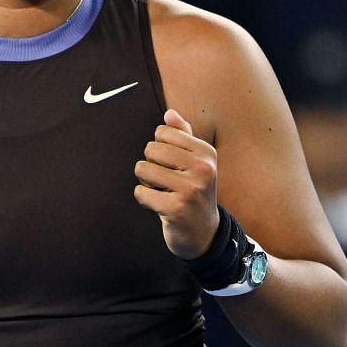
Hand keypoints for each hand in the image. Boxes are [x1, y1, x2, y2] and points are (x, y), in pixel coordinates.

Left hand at [133, 109, 220, 258]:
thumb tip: (169, 113)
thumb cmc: (194, 192)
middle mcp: (202, 169)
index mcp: (206, 153)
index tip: (172, 165)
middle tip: (166, 181)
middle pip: (151, 149)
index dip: (159, 148)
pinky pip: (140, 192)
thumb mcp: (195, 162)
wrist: (204, 232)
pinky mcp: (176, 208)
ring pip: (143, 169)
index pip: (163, 132)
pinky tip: (159, 205)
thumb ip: (183, 135)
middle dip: (151, 165)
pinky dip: (144, 198)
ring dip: (146, 182)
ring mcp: (190, 189)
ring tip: (163, 192)